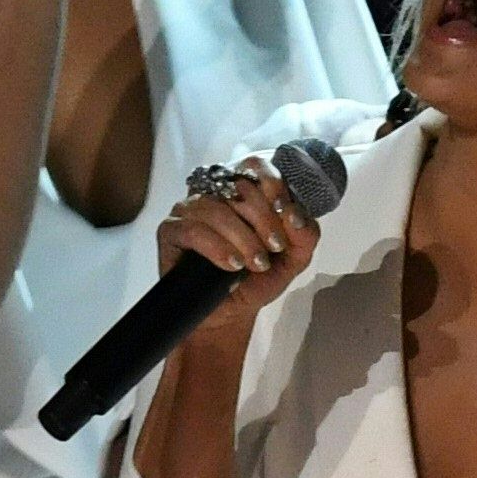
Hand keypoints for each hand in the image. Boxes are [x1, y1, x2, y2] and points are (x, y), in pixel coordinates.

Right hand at [149, 157, 315, 361]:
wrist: (232, 311)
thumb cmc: (259, 277)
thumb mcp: (295, 257)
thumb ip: (305, 233)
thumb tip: (294, 214)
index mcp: (245, 192)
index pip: (254, 166)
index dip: (272, 183)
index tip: (284, 210)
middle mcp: (215, 194)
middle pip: (239, 187)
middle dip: (264, 219)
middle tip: (275, 247)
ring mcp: (190, 209)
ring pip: (216, 209)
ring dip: (243, 238)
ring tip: (255, 263)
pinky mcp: (171, 230)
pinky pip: (192, 229)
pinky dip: (218, 248)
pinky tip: (231, 265)